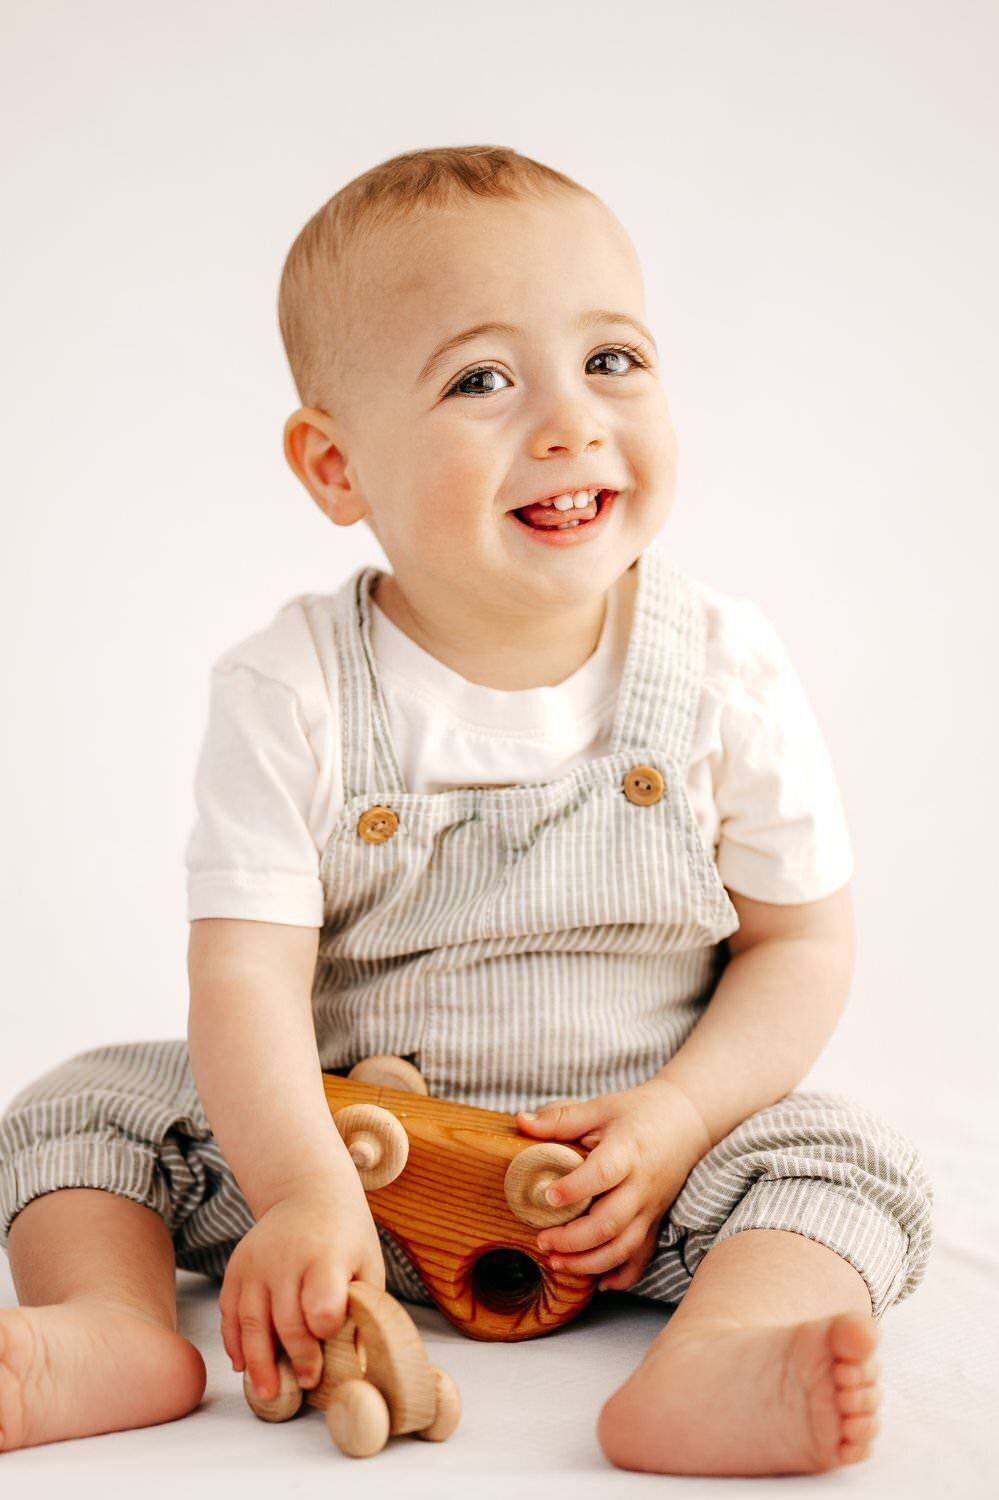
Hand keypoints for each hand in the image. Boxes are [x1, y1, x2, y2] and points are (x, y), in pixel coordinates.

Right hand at [219, 1172, 384, 1400]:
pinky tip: (243, 1364)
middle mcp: (285, 1259)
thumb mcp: (367, 1263)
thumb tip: (358, 1361)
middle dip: (297, 1359)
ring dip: (258, 1364)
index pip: (321, 1306)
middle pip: (285, 1321)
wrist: (308, 1192)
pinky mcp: (236, 1268)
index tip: (331, 1344)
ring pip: (251, 1323)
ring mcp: (255, 1264)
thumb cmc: (345, 1235)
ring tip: (268, 1392)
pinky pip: (230, 1312)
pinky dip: (235, 1342)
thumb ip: (363, 1308)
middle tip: (306, 1382)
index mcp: (324, 1256)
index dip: (326, 1331)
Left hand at [515, 1079, 711, 1290]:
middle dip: (573, 1240)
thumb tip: (522, 1121)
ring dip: (589, 1262)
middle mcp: (641, 1185)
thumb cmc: (639, 1113)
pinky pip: (642, 1258)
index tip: (546, 1197)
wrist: (686, 1122)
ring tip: (557, 1262)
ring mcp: (650, 1208)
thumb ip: (561, 1119)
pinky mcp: (655, 1222)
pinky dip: (622, 1276)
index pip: (603, 1173)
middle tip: (542, 1240)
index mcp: (627, 1151)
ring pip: (624, 1247)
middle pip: (611, 1222)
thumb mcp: (600, 1108)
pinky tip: (597, 1282)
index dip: (574, 1188)